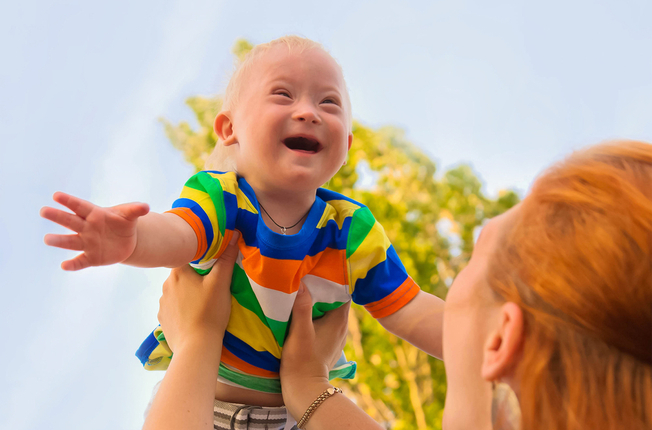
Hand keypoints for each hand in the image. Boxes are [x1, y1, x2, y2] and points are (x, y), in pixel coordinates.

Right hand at [40, 192, 148, 270]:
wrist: (126, 241)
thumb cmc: (123, 223)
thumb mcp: (130, 215)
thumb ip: (136, 210)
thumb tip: (146, 207)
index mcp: (94, 214)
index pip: (80, 206)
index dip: (69, 201)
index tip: (56, 195)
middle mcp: (87, 228)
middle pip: (70, 221)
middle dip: (57, 216)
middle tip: (44, 211)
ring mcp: (87, 243)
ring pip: (71, 241)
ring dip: (59, 240)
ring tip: (47, 238)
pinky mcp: (92, 257)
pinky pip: (80, 261)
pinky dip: (73, 264)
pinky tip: (65, 266)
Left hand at [157, 231, 239, 352]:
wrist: (196, 346)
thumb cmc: (209, 311)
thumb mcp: (221, 283)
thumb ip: (226, 259)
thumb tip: (234, 235)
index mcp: (178, 273)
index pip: (185, 256)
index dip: (198, 258)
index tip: (210, 264)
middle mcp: (166, 286)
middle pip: (181, 274)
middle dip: (194, 277)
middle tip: (210, 284)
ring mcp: (162, 304)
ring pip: (176, 291)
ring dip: (187, 293)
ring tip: (202, 302)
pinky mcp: (163, 320)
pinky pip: (173, 308)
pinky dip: (182, 309)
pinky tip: (193, 315)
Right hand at [280, 285, 349, 416]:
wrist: (303, 390)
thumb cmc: (301, 360)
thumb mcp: (300, 331)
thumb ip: (302, 307)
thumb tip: (302, 282)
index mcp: (339, 320)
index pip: (344, 291)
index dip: (334, 279)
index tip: (321, 269)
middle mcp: (342, 327)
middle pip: (337, 300)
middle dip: (324, 288)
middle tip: (308, 275)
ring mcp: (336, 337)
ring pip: (330, 311)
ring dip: (319, 302)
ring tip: (304, 291)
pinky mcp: (328, 344)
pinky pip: (325, 322)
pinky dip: (317, 314)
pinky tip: (304, 312)